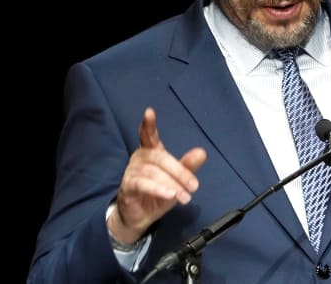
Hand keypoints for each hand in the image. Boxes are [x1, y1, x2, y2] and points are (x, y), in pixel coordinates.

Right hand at [107, 107, 206, 244]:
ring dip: (172, 185)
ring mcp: (132, 171)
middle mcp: (140, 158)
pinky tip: (170, 195)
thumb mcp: (177, 180)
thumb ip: (188, 166)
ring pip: (154, 173)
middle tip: (194, 186)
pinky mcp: (128, 186)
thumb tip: (202, 152)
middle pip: (160, 157)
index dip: (148, 124)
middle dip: (180, 171)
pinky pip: (143, 184)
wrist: (140, 217)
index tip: (149, 112)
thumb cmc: (158, 193)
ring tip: (185, 197)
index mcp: (151, 151)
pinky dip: (158, 189)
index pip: (148, 135)